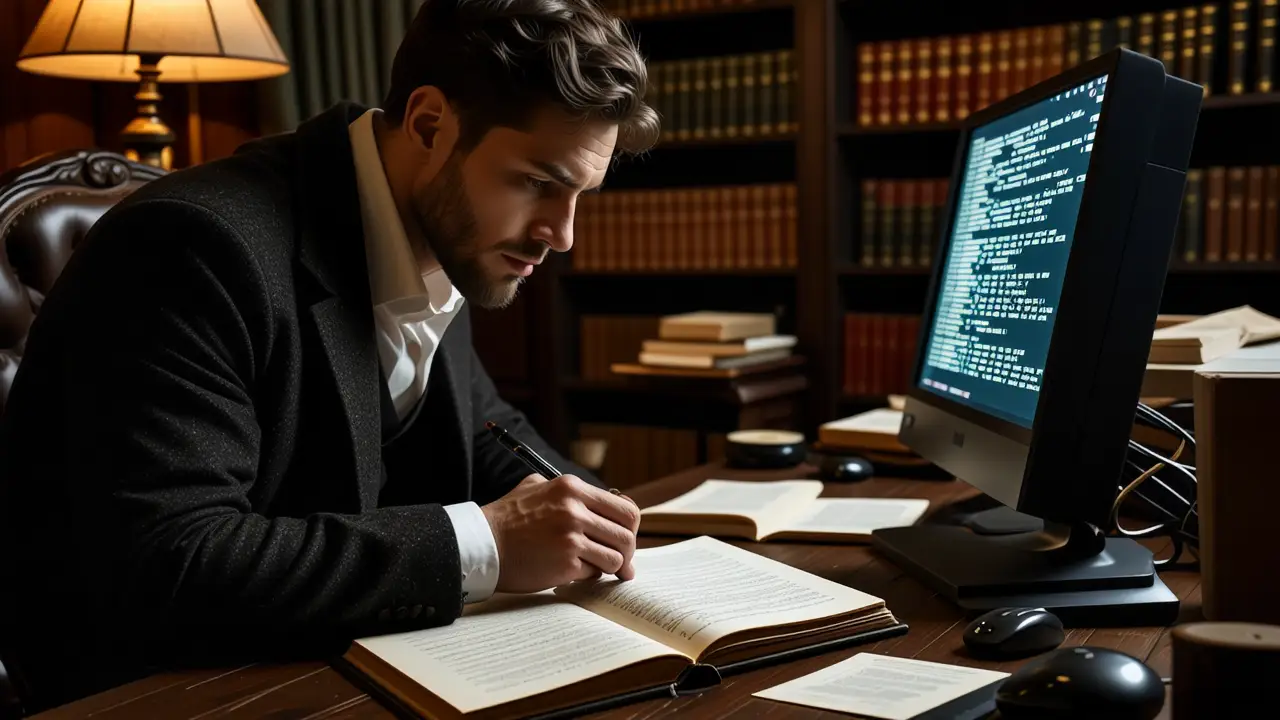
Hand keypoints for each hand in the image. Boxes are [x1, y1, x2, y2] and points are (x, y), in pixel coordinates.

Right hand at [480, 473, 640, 592]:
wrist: (481, 545)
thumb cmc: (507, 519)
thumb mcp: (536, 488)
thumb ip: (569, 492)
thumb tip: (608, 500)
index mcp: (571, 489)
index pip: (625, 509)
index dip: (629, 528)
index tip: (623, 538)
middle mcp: (574, 510)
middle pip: (626, 535)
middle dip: (627, 552)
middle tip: (621, 563)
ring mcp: (570, 538)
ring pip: (615, 558)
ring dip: (609, 567)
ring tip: (594, 567)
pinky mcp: (564, 564)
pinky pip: (594, 573)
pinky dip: (588, 575)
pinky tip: (573, 572)